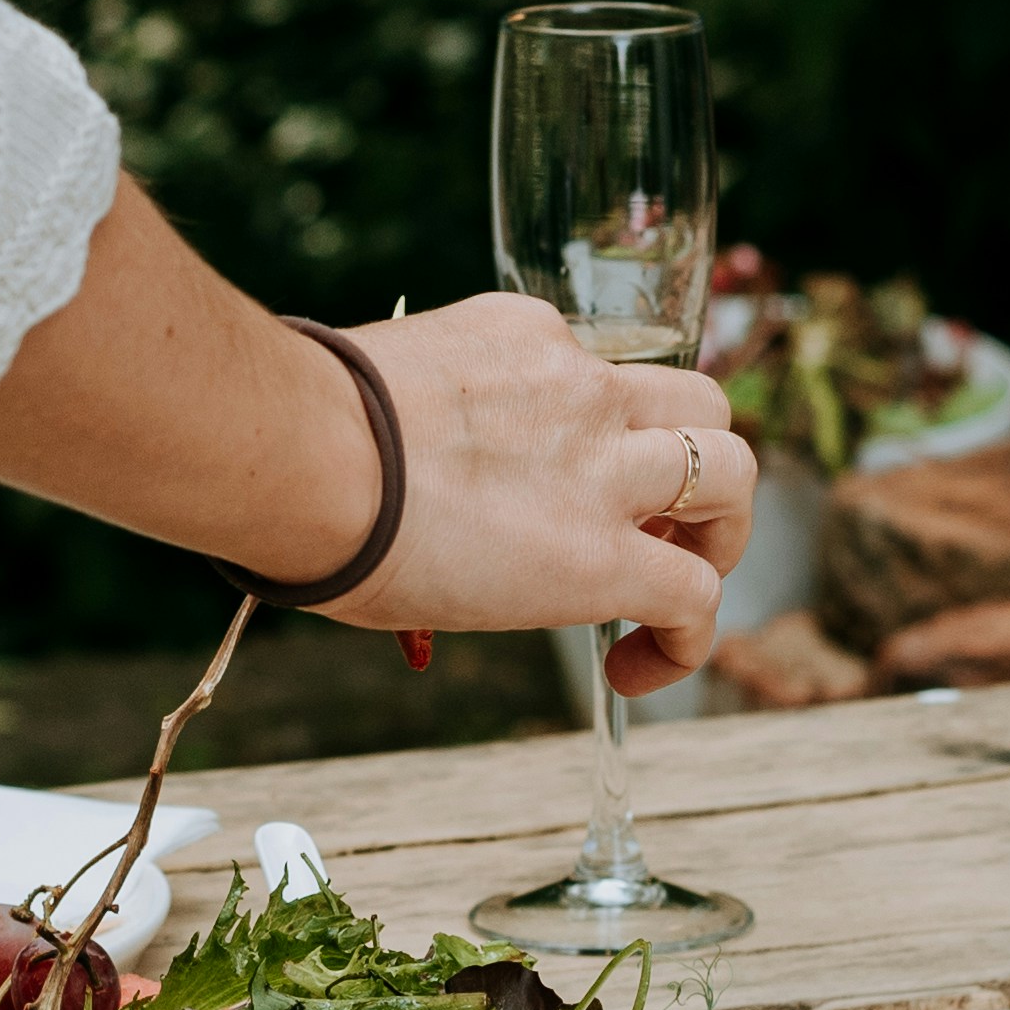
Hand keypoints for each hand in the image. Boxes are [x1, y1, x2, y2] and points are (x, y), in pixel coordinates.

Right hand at [0, 181, 754, 689]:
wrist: (289, 447)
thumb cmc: (275, 428)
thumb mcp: (347, 400)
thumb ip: (370, 429)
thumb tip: (299, 481)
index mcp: (521, 337)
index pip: (597, 370)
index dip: (598, 433)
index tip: (551, 489)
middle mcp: (579, 384)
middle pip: (703, 400)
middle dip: (695, 471)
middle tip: (645, 535)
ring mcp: (602, 464)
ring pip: (734, 474)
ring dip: (719, 538)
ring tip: (663, 599)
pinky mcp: (601, 551)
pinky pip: (697, 592)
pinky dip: (688, 638)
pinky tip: (635, 672)